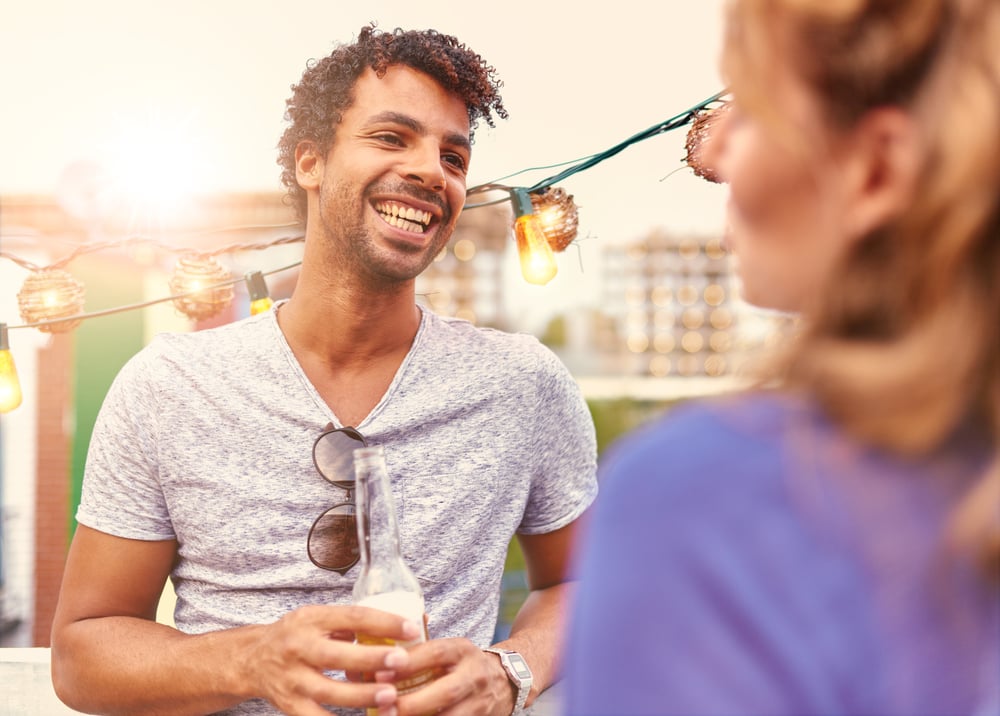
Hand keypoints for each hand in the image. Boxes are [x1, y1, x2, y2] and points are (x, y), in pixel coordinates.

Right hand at [244, 604, 422, 715]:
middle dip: (371, 659)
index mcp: (311, 619)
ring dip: (362, 696)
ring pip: (329, 692)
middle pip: (336, 655)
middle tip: (401, 661)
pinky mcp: (290, 706)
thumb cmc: (297, 636)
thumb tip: (400, 630)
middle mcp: (298, 648)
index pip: (352, 617)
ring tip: (390, 697)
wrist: (252, 660)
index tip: (412, 629)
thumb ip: (351, 624)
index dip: (383, 622)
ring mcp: (292, 679)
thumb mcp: (319, 619)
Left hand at [382, 637, 514, 715]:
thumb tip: (376, 645)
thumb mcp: (448, 649)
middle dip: (413, 703)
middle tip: (383, 706)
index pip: (436, 653)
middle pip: (446, 691)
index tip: (381, 672)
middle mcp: (474, 675)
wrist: (505, 681)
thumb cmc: (461, 664)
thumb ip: (419, 648)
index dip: (409, 663)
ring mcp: (480, 702)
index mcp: (462, 650)